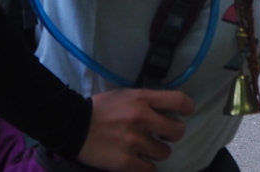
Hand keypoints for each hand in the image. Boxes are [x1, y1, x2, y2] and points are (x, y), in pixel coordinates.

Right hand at [76, 88, 195, 171]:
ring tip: (146, 149)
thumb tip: (167, 110)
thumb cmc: (101, 108)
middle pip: (177, 131)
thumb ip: (147, 101)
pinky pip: (150, 169)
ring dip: (158, 152)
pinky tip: (139, 162)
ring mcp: (133, 142)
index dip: (187, 108)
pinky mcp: (125, 162)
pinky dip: (147, 167)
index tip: (185, 113)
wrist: (72, 126)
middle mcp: (141, 119)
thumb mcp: (126, 95)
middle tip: (164, 136)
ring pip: (164, 153)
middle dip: (174, 134)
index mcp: (142, 99)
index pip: (179, 101)